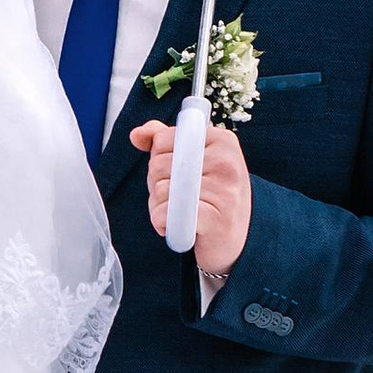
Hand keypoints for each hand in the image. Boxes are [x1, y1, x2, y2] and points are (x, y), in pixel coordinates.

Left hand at [129, 119, 252, 281]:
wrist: (235, 238)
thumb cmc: (211, 196)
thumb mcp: (193, 161)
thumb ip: (165, 141)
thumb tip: (137, 134)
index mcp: (222, 140)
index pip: (164, 139)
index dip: (157, 158)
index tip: (176, 172)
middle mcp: (226, 162)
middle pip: (158, 165)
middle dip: (156, 184)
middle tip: (178, 196)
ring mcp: (224, 191)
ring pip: (161, 191)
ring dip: (158, 206)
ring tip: (179, 212)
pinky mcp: (216, 220)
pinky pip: (167, 214)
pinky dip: (162, 222)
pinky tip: (177, 225)